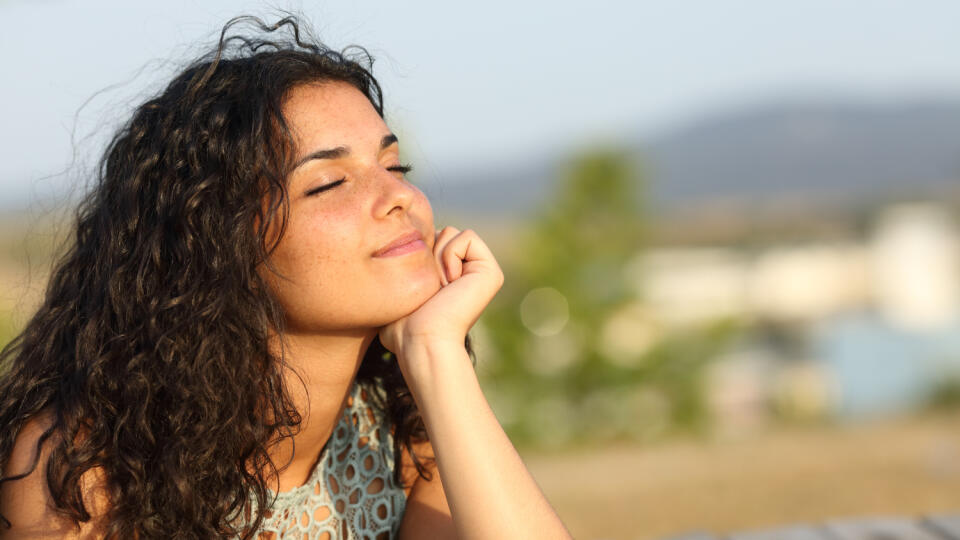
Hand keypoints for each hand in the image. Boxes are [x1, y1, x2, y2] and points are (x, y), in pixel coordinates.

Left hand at [378, 226, 503, 355]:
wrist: (420, 339)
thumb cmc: (402, 326)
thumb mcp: (396, 293)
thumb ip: (399, 275)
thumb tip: (385, 268)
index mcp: (450, 277)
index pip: (427, 240)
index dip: (415, 255)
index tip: (418, 288)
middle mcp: (469, 273)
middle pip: (440, 232)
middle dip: (426, 255)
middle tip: (430, 289)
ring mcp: (482, 272)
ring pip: (451, 232)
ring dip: (436, 259)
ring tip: (439, 289)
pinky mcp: (491, 272)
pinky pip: (468, 237)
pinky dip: (451, 256)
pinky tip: (450, 284)